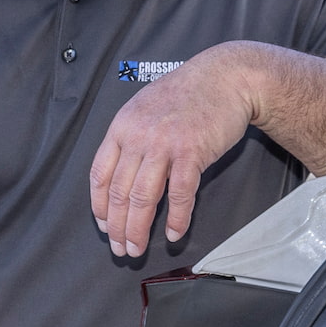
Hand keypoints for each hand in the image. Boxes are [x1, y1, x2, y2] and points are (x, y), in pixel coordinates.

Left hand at [89, 43, 258, 254]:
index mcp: (121, 127)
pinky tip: (173, 234)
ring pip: (143, 198)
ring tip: (137, 249)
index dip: (100, 206)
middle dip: (117, 227)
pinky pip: (179, 195)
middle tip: (120, 249)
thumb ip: (130, 138)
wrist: (225, 77)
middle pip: (119, 193)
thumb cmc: (186, 95)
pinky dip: (175, 219)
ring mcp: (164, 144)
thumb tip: (120, 176)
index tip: (104, 226)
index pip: (99, 175)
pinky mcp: (192, 152)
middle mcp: (138, 137)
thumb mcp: (145, 109)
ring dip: (138, 229)